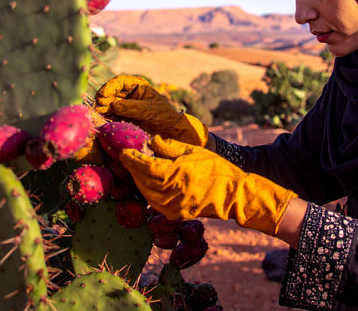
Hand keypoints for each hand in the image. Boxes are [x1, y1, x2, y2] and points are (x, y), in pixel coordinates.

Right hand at [94, 75, 207, 145]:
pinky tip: (103, 118)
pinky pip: (111, 115)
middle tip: (100, 105)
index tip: (103, 94)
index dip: (110, 86)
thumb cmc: (164, 116)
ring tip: (100, 112)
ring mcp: (125, 106)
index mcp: (138, 87)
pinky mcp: (123, 118)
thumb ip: (132, 107)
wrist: (170, 132)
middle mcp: (130, 95)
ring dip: (103, 107)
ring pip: (109, 104)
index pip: (120, 82)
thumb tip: (113, 105)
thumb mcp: (150, 110)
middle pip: (112, 92)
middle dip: (104, 97)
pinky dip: (106, 116)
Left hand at [118, 136, 297, 235]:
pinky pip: (154, 203)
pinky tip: (148, 184)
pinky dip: (148, 193)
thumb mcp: (194, 151)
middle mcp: (171, 192)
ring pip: (146, 194)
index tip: (124, 151)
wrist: (233, 194)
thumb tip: (150, 141)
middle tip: (128, 158)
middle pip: (142, 181)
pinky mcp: (176, 215)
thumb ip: (170, 147)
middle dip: (132, 169)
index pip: (144, 166)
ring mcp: (173, 207)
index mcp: (175, 173)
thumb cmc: (216, 168)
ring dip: (138, 182)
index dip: (131, 159)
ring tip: (136, 170)